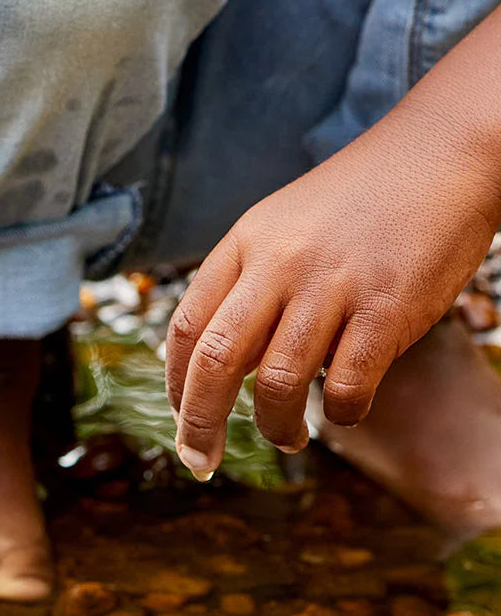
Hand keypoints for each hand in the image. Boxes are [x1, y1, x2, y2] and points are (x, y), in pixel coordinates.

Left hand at [165, 117, 498, 477]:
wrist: (441, 154)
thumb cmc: (355, 203)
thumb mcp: (278, 227)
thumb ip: (243, 287)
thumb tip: (215, 364)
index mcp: (242, 246)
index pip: (185, 328)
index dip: (175, 384)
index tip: (180, 417)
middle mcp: (277, 265)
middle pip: (214, 361)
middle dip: (199, 424)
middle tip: (198, 461)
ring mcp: (332, 287)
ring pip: (278, 383)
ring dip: (275, 426)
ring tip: (286, 438)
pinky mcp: (387, 308)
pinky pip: (348, 386)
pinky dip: (341, 413)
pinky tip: (342, 413)